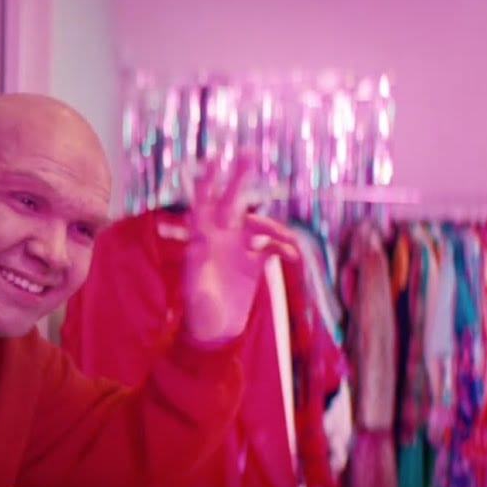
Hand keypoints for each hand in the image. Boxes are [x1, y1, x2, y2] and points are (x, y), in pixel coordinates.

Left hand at [181, 154, 300, 345]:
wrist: (216, 335)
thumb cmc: (200, 313)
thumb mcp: (195, 289)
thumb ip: (198, 265)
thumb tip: (200, 239)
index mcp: (201, 240)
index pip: (201, 204)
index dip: (207, 180)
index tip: (214, 159)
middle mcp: (220, 238)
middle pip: (232, 201)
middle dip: (239, 177)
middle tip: (248, 151)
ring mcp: (239, 248)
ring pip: (260, 224)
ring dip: (274, 228)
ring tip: (286, 242)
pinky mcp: (255, 262)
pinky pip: (273, 246)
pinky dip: (284, 248)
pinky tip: (291, 256)